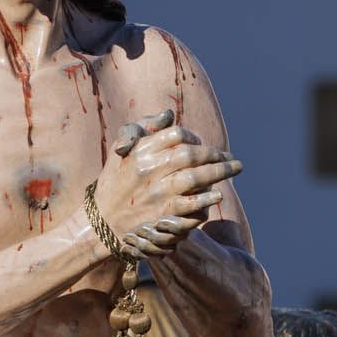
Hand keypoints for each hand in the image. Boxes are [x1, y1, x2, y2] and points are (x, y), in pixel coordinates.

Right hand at [89, 110, 236, 257]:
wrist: (102, 222)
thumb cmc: (115, 183)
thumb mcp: (121, 151)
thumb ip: (144, 129)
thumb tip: (169, 114)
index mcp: (140, 152)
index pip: (176, 134)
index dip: (193, 137)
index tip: (200, 143)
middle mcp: (149, 170)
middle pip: (190, 154)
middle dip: (215, 154)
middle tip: (229, 157)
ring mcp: (157, 194)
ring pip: (195, 177)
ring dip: (219, 171)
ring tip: (234, 168)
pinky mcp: (163, 215)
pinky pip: (191, 204)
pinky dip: (207, 198)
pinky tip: (218, 193)